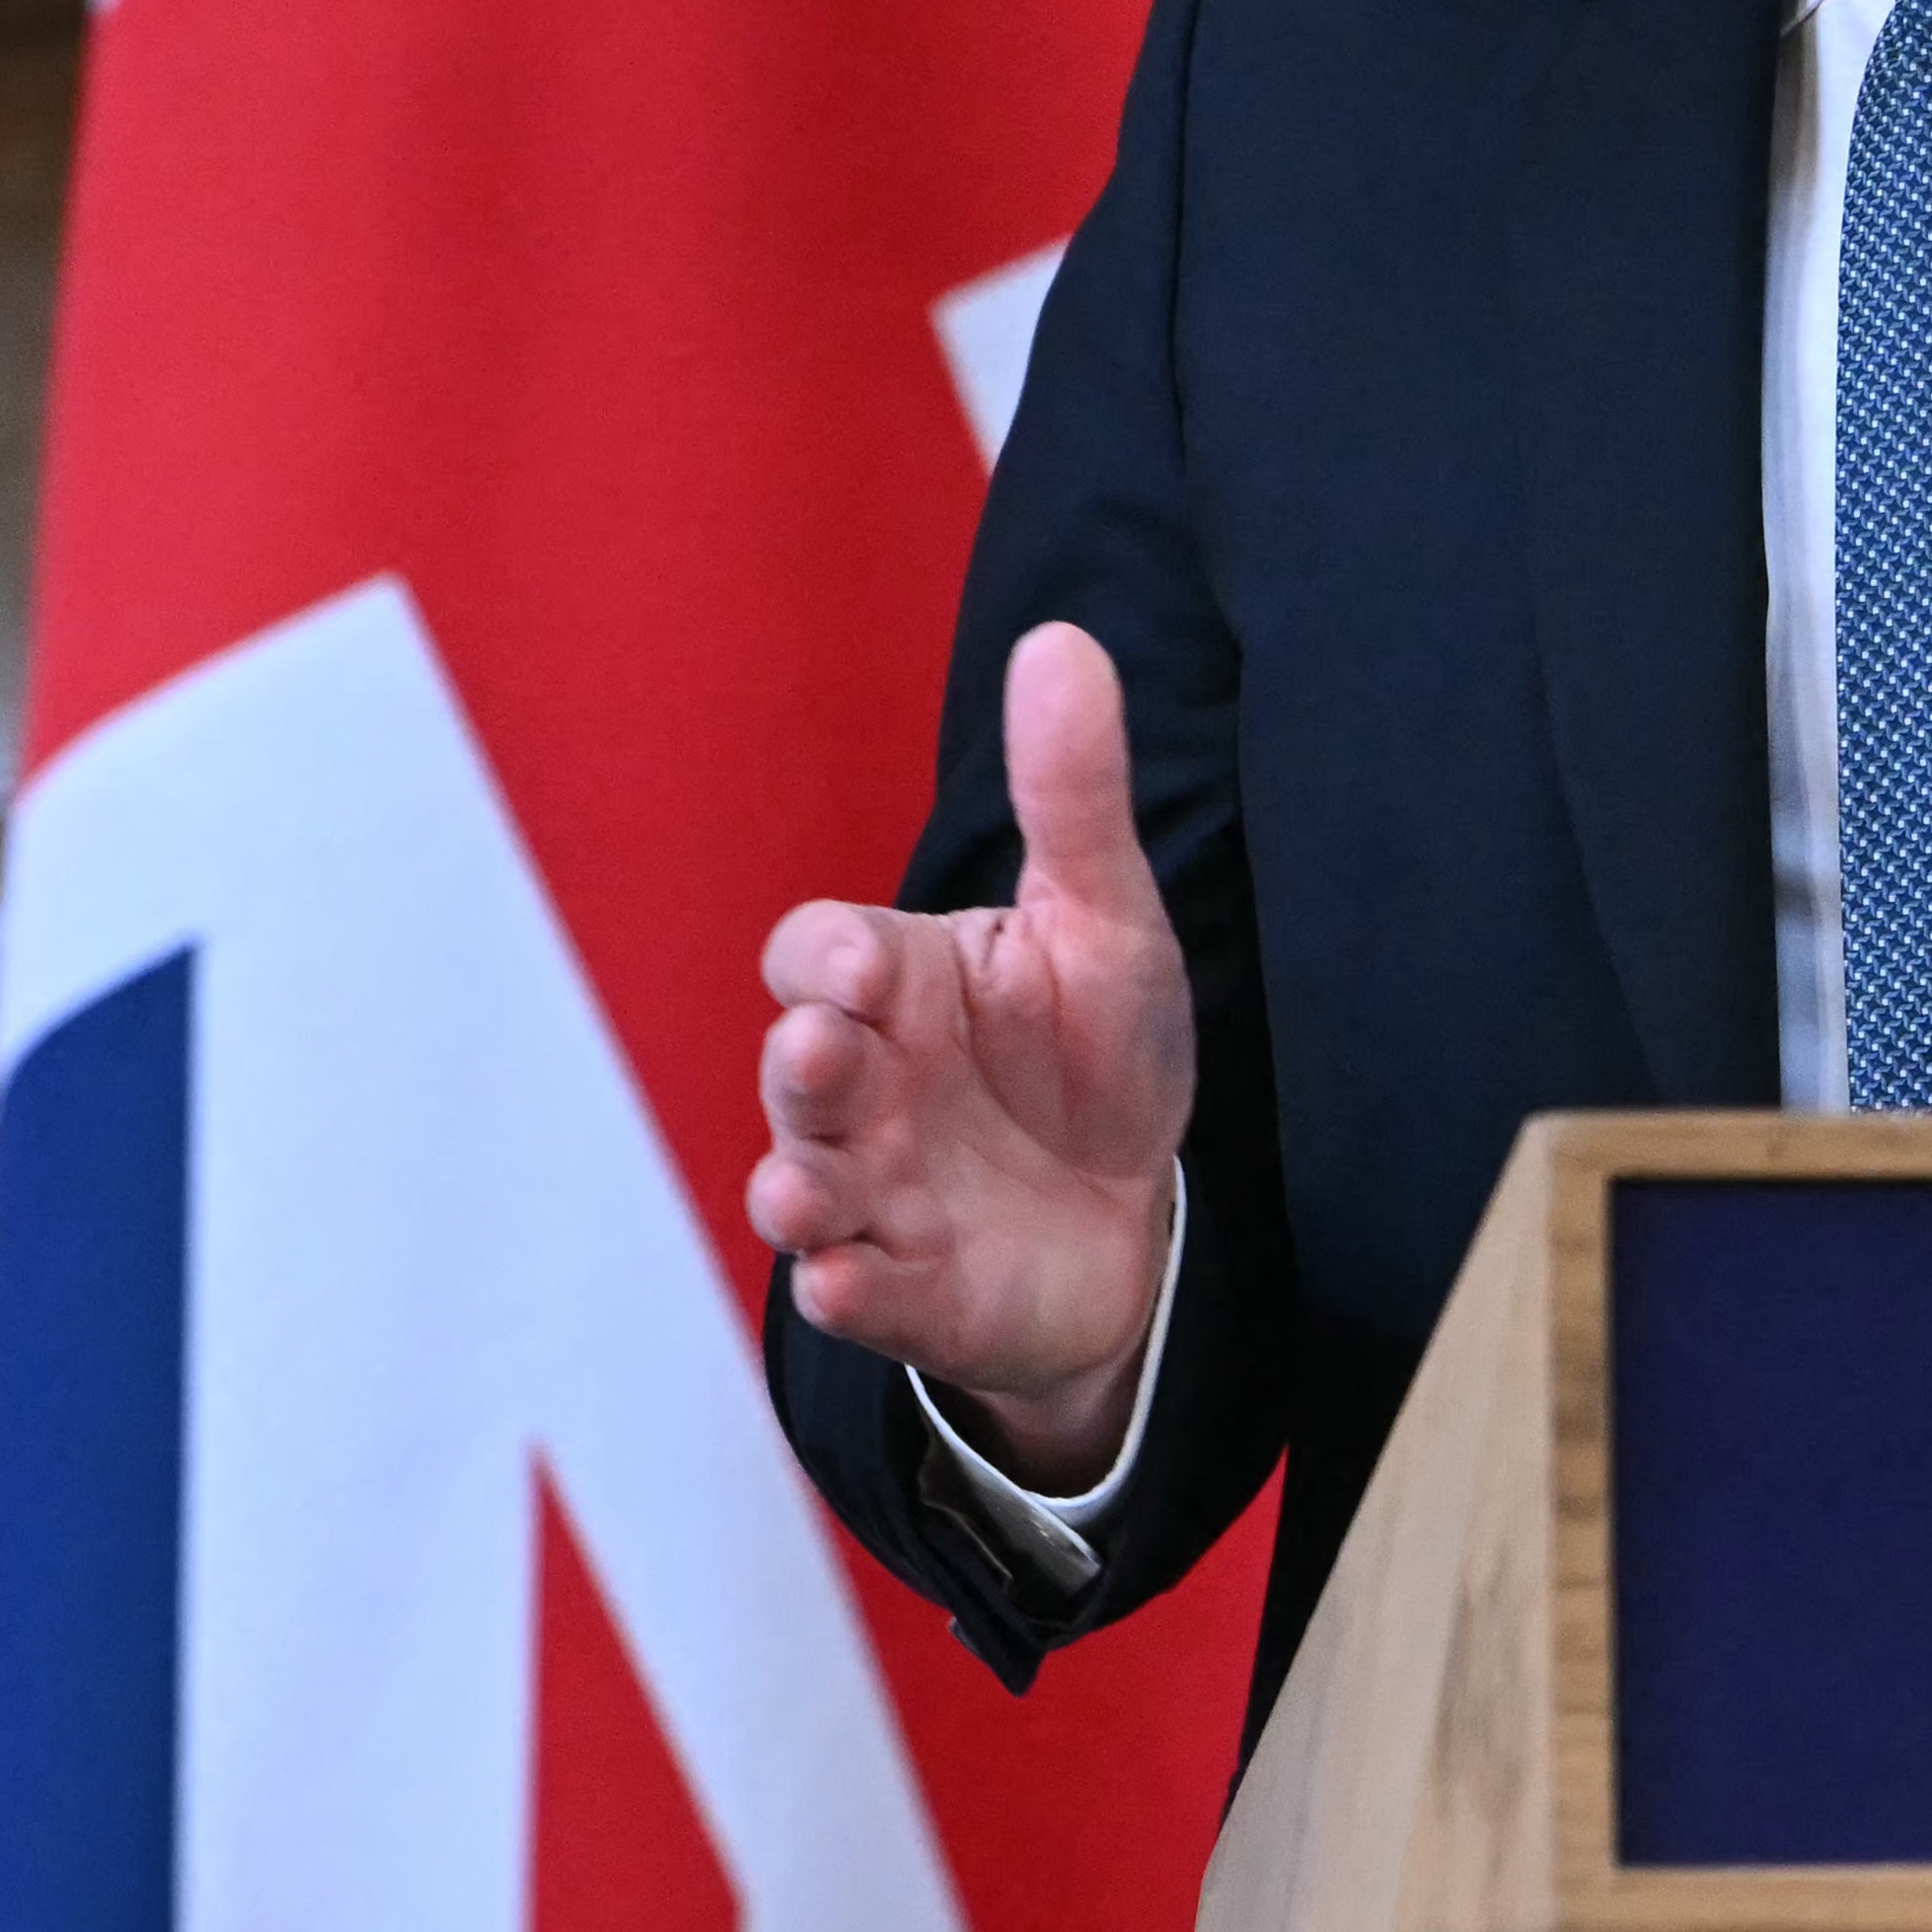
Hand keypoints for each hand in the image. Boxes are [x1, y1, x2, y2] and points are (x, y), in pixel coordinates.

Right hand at [743, 617, 1195, 1487]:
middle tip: (822, 1052)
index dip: (828, 957)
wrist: (1136, 1218)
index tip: (865, 967)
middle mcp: (865, 1083)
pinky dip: (841, 1293)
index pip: (818, 951)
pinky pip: (849, 1293)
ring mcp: (873, 1190)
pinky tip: (847, 1284)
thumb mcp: (1106, 923)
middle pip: (796, 1065)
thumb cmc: (1099, 1053)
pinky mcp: (902, 1288)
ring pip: (799, 1181)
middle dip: (802, 1062)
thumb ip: (1073, 794)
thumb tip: (1062, 638)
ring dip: (795, 1184)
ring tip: (804, 1192)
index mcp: (898, 983)